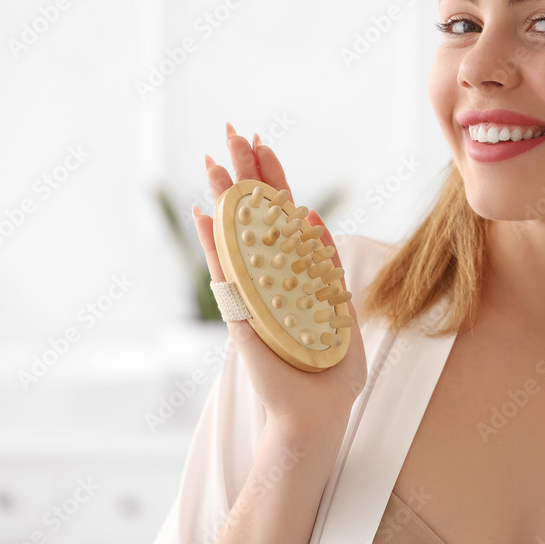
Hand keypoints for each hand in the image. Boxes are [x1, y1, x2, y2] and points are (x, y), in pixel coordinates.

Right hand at [191, 123, 366, 437]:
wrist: (318, 413)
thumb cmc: (331, 369)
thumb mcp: (340, 311)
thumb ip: (329, 271)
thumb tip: (316, 226)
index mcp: (295, 272)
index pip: (282, 215)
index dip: (274, 179)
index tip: (265, 142)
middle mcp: (268, 276)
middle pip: (253, 215)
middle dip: (244, 172)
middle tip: (231, 130)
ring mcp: (251, 293)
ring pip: (234, 235)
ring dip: (224, 197)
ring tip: (212, 158)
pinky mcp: (240, 316)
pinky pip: (226, 274)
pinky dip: (214, 244)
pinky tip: (204, 212)